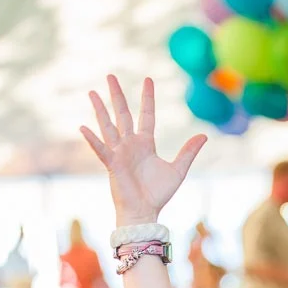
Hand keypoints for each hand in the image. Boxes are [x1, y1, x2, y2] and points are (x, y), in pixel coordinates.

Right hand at [81, 75, 206, 225]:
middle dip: (117, 95)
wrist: (145, 212)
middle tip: (110, 75)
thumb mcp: (178, 170)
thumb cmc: (158, 194)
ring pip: (108, 127)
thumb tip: (204, 136)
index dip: (147, 98)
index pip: (146, 115)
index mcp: (146, 144)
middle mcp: (130, 145)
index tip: (147, 80)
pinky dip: (92, 140)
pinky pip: (101, 150)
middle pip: (122, 114)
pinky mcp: (112, 165)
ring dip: (100, 110)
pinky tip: (84, 127)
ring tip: (92, 93)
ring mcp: (119, 154)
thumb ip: (188, 152)